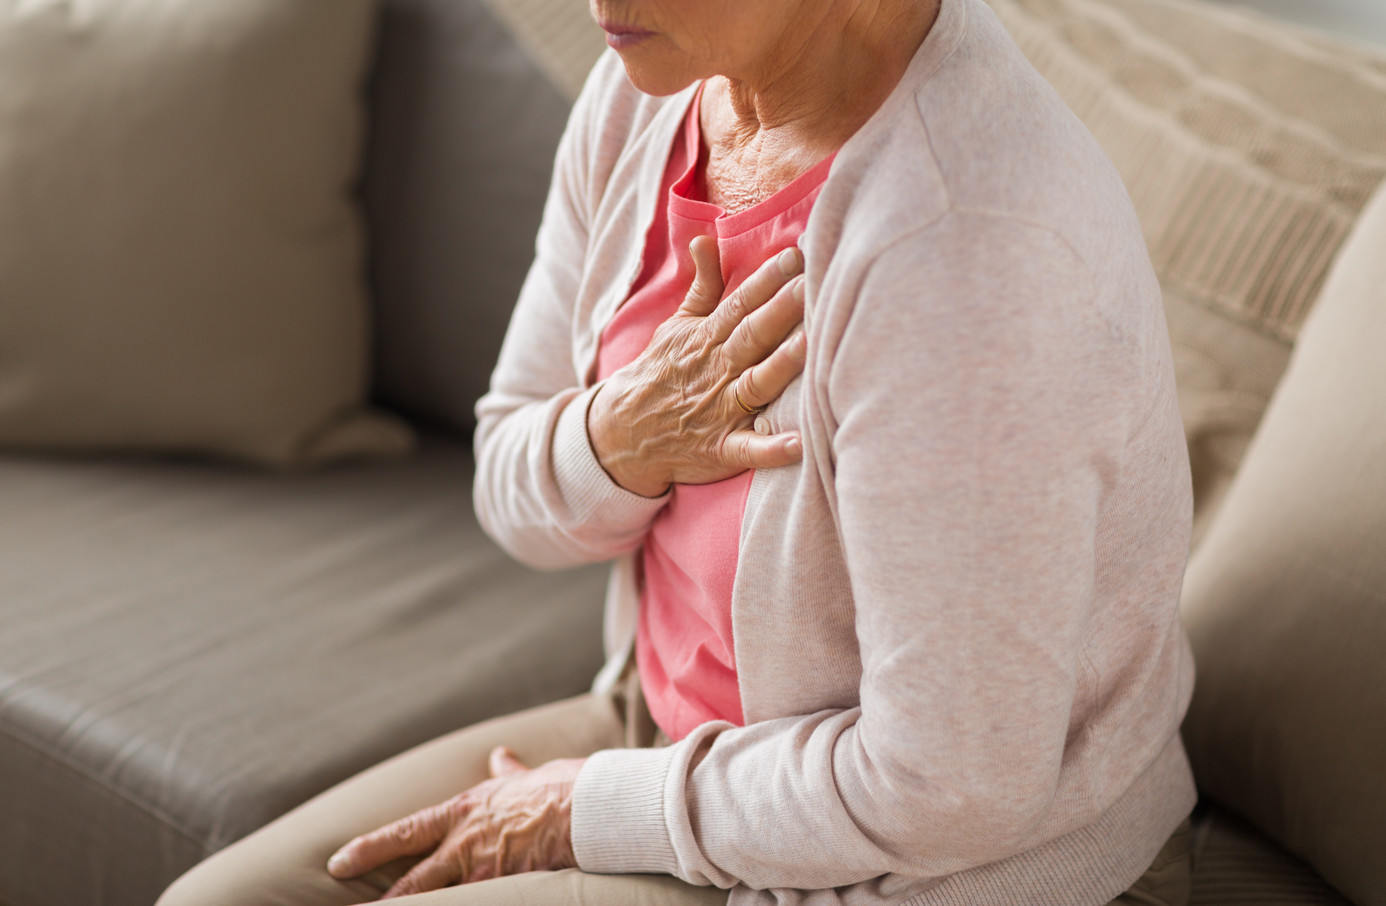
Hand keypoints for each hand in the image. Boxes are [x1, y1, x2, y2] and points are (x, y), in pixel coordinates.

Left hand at [326, 747, 583, 897]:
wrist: (590, 807)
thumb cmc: (562, 787)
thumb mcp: (527, 777)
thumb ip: (508, 774)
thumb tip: (500, 756)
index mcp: (465, 812)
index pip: (405, 832)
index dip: (369, 848)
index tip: (340, 861)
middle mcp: (466, 843)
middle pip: (412, 881)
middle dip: (382, 900)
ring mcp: (485, 871)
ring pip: (438, 900)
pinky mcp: (507, 890)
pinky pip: (479, 905)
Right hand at [588, 236, 807, 496]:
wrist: (623, 432)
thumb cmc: (662, 374)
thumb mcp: (677, 326)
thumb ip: (702, 286)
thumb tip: (705, 239)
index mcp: (708, 338)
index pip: (741, 303)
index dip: (767, 280)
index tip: (795, 256)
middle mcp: (717, 370)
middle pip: (753, 335)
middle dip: (782, 310)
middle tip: (812, 285)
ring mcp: (720, 411)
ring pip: (756, 383)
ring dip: (782, 365)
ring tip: (811, 345)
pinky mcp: (722, 449)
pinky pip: (749, 449)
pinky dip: (773, 449)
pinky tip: (800, 443)